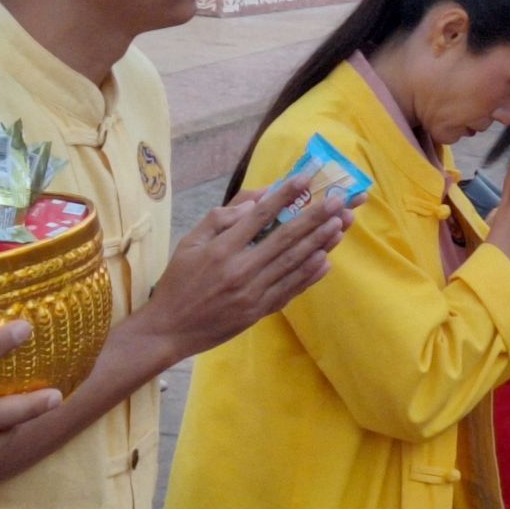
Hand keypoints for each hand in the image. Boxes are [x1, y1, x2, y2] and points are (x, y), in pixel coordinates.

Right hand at [135, 180, 353, 361]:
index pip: (259, 216)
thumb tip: (255, 199)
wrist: (169, 330)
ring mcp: (252, 292)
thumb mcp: (189, 243)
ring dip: (319, 242)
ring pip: (293, 263)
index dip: (284, 195)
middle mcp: (239, 269)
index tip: (306, 178)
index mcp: (221, 249)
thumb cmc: (178, 282)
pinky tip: (326, 259)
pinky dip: (309, 275)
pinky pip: (290, 289)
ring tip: (340, 224)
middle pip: (285, 238)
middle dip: (315, 217)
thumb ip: (221, 218)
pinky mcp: (259, 311)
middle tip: (338, 200)